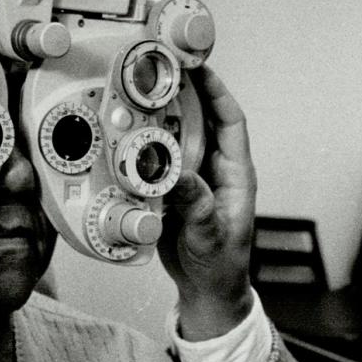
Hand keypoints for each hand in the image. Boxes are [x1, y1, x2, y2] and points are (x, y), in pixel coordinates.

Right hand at [162, 65, 257, 339]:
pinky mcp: (173, 189)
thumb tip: (180, 175)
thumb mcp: (210, 236)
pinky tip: (125, 136)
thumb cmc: (221, 266)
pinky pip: (159, 159)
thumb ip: (198, 206)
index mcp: (236, 175)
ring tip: (137, 96)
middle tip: (158, 73)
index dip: (217, 92)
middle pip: (202, 120)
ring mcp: (194, 178)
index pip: (231, 122)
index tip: (198, 69)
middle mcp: (216, 170)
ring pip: (178, 137)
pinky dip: (143, 146)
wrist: (206, 291)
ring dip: (160, 117)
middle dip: (183, 94)